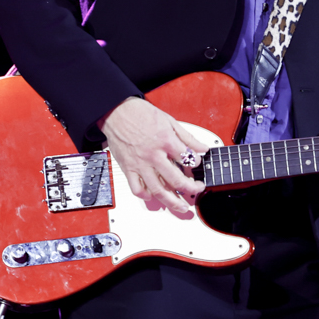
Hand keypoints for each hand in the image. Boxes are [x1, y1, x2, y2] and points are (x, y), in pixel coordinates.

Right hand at [98, 96, 208, 213]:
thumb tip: (202, 148)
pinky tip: (153, 196)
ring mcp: (140, 164)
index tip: (198, 164)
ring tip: (181, 206)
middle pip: (176, 180)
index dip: (197, 163)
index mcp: (165, 141)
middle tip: (197, 189)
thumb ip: (187, 137)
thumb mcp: (169, 121)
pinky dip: (146, 196)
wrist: (116, 111)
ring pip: (158, 190)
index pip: (188, 159)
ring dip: (172, 201)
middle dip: (191, 188)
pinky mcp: (128, 168)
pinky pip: (137, 188)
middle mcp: (153, 155)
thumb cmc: (141, 114)